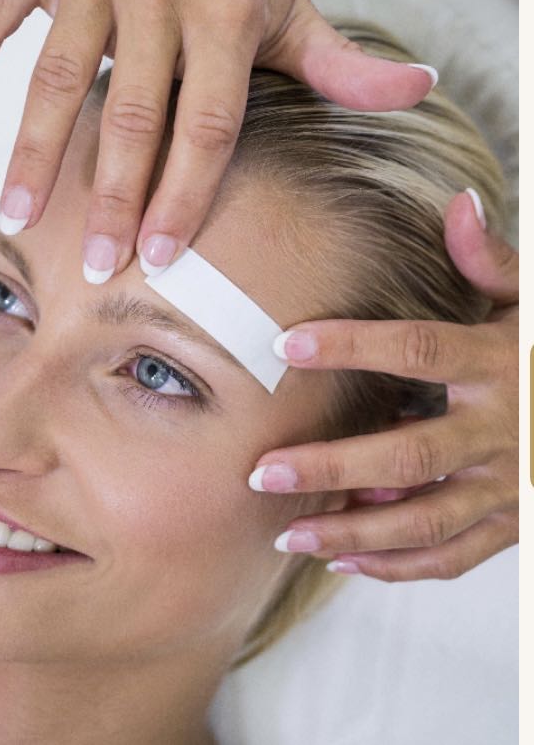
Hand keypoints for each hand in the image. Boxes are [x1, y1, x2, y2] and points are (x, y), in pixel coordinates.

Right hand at [0, 0, 436, 279]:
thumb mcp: (290, 1)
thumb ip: (341, 60)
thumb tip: (415, 92)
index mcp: (224, 8)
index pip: (208, 121)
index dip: (186, 191)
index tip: (163, 255)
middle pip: (132, 111)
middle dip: (113, 194)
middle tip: (98, 266)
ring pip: (53, 70)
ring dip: (32, 148)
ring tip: (15, 217)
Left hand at [251, 191, 517, 581]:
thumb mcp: (533, 300)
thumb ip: (493, 260)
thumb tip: (458, 201)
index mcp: (500, 364)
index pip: (418, 350)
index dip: (351, 345)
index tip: (282, 343)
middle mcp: (502, 430)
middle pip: (408, 455)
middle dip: (332, 466)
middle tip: (263, 471)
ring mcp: (509, 486)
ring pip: (423, 522)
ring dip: (351, 532)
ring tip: (285, 534)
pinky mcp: (514, 524)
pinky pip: (453, 557)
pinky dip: (398, 566)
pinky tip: (342, 560)